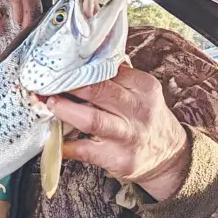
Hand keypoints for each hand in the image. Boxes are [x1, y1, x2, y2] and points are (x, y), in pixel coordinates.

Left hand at [44, 64, 190, 201]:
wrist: (170, 157)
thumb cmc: (144, 118)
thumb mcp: (140, 92)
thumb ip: (117, 76)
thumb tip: (82, 58)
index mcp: (143, 87)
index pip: (107, 70)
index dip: (79, 68)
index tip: (60, 66)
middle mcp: (137, 110)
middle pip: (99, 91)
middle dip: (69, 85)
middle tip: (48, 82)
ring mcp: (128, 136)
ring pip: (92, 120)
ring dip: (66, 110)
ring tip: (50, 104)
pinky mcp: (118, 159)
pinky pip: (85, 151)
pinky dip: (65, 145)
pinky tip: (52, 138)